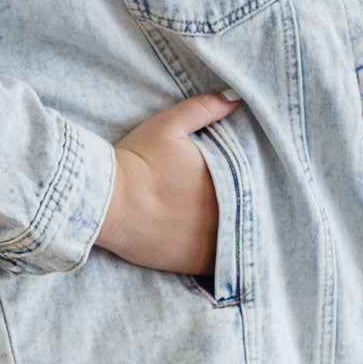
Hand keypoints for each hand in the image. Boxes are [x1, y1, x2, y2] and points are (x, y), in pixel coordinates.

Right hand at [94, 92, 239, 276]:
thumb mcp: (169, 125)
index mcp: (226, 176)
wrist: (108, 202)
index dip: (251, 183)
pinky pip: (223, 266)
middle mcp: (226, 210)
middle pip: (248, 211)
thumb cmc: (137, 161)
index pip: (254, 182)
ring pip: (239, 239)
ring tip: (229, 228)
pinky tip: (219, 250)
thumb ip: (204, 109)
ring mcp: (213, 239)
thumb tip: (235, 97)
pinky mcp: (196, 262)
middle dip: (246, 208)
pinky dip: (225, 259)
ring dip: (238, 235)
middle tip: (238, 205)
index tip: (247, 182)